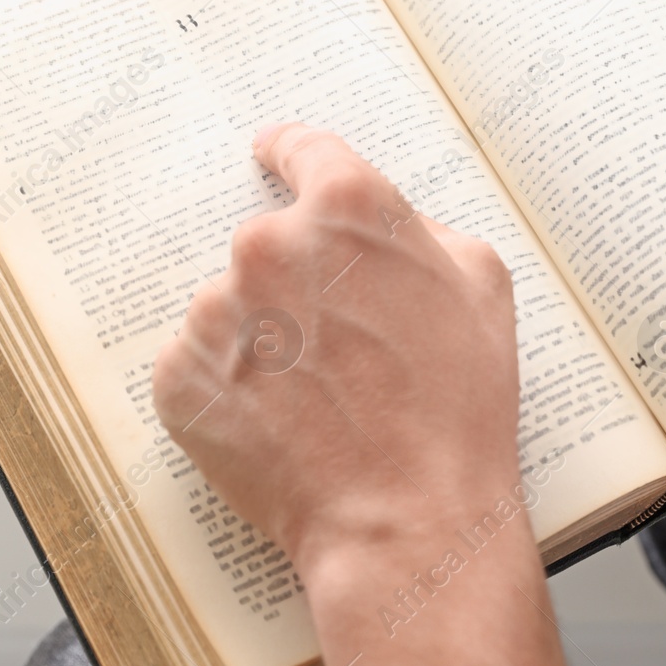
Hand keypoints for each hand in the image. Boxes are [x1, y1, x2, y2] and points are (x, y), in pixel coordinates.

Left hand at [152, 123, 565, 665]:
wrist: (407, 517)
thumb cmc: (456, 407)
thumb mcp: (482, 287)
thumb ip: (423, 229)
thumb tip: (383, 228)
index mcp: (346, 206)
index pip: (301, 148)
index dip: (292, 155)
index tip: (274, 157)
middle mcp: (269, 244)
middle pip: (271, 240)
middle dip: (299, 279)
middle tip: (342, 341)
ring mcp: (217, 312)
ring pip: (235, 307)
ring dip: (265, 336)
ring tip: (319, 396)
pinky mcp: (183, 376)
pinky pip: (203, 363)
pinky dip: (233, 386)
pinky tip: (283, 421)